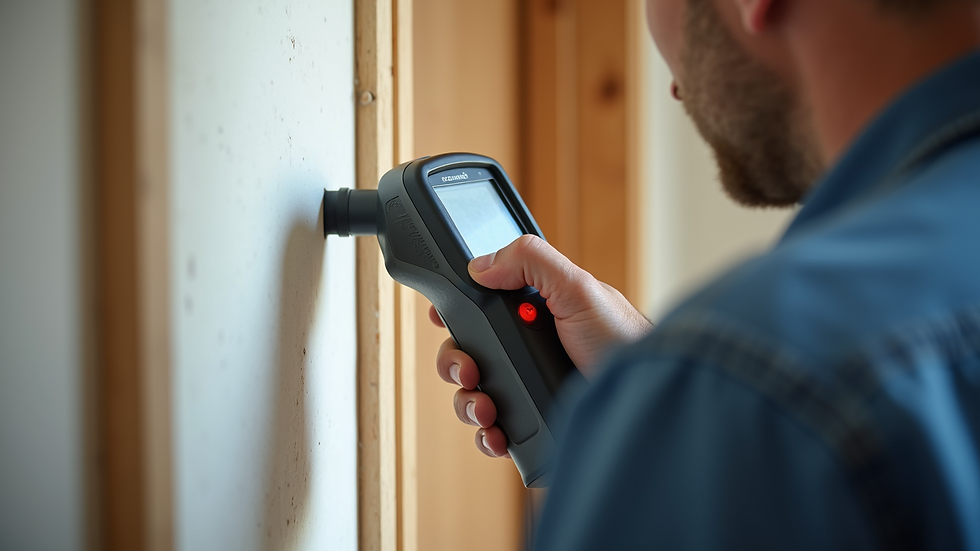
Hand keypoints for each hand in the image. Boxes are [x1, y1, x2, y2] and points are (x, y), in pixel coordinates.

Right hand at [431, 235, 652, 457]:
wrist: (645, 398)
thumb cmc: (625, 340)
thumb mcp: (579, 288)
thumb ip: (532, 261)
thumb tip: (480, 265)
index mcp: (534, 312)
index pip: (480, 308)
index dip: (456, 315)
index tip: (442, 319)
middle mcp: (526, 349)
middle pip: (466, 355)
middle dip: (456, 365)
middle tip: (471, 372)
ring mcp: (527, 387)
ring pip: (472, 396)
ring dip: (467, 403)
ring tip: (486, 409)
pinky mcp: (533, 423)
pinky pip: (493, 432)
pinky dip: (485, 435)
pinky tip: (496, 434)